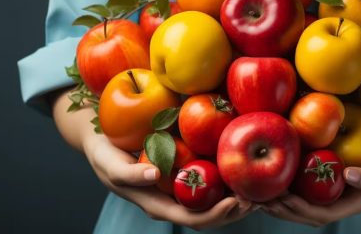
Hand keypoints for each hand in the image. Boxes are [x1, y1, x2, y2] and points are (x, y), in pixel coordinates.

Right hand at [82, 131, 253, 229]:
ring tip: (258, 188)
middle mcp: (171, 200)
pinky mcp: (183, 173)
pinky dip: (227, 180)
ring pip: (211, 201)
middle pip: (208, 215)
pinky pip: (208, 182)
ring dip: (235, 198)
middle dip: (234, 211)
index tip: (236, 202)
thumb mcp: (110, 164)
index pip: (192, 219)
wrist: (102, 141)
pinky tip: (242, 169)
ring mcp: (178, 188)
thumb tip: (155, 177)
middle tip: (258, 197)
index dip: (216, 215)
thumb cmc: (104, 154)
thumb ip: (130, 173)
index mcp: (157, 205)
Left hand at [261, 139, 360, 226]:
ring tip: (258, 188)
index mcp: (355, 201)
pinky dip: (292, 180)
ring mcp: (338, 186)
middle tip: (257, 197)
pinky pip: (310, 181)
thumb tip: (348, 176)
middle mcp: (343, 197)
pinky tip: (277, 168)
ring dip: (282, 197)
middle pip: (306, 211)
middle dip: (282, 208)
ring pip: (305, 198)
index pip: (320, 214)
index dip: (299, 211)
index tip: (279, 200)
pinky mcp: (335, 171)